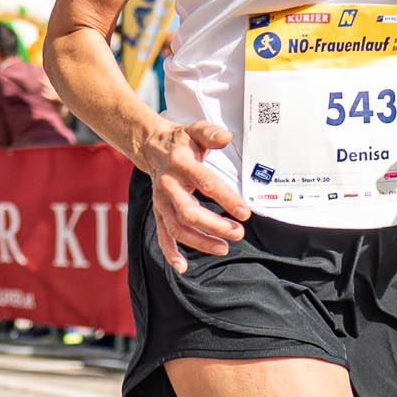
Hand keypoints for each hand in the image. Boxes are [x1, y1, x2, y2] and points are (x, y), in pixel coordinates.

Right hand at [139, 118, 247, 272]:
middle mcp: (167, 185)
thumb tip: (227, 138)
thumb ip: (211, 134)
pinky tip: (183, 266)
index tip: (245, 213)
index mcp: (180, 163)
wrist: (151, 147)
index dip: (226, 199)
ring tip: (223, 248)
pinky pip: (162, 235)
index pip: (206, 183)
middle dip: (214, 226)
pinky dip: (170, 252)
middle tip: (238, 233)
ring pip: (177, 228)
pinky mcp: (158, 212)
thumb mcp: (196, 130)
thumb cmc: (181, 141)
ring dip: (200, 241)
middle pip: (189, 211)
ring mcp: (160, 201)